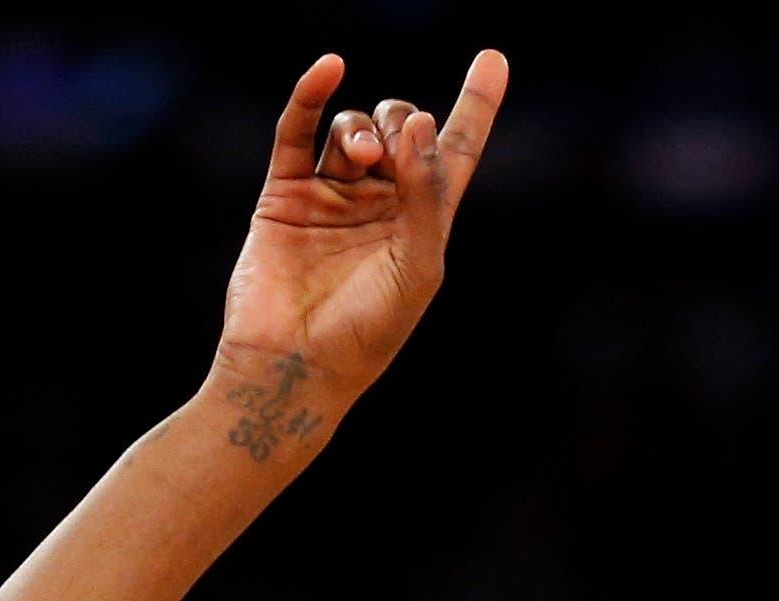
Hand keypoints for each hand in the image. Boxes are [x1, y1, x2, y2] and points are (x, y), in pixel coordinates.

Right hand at [206, 48, 508, 451]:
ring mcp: (331, 195)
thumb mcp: (419, 266)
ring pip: (351, 129)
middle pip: (400, 127)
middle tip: (390, 150)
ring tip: (362, 156)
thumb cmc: (368, 330)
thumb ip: (426, 194)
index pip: (456, 153)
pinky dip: (311, 96)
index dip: (476, 107)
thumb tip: (418, 123)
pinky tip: (329, 69)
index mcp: (423, 222)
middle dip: (401, 122)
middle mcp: (379, 203)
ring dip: (361, 130)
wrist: (297, 362)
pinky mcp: (284, 193)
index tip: (493, 59)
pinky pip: (297, 131)